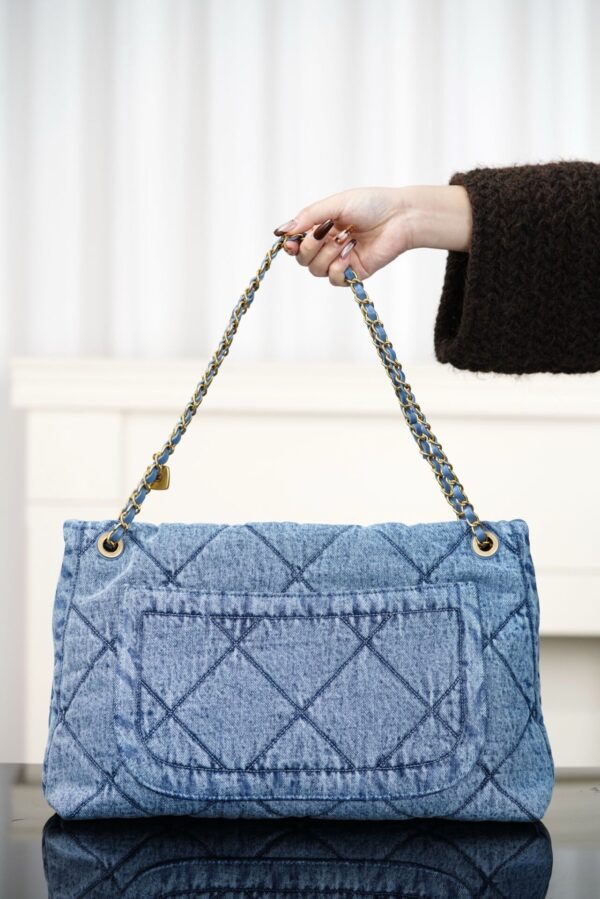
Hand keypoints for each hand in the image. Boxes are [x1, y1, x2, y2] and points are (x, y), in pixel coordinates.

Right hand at [273, 185, 471, 285]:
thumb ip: (308, 216)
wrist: (400, 216)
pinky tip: (351, 252)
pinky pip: (335, 279)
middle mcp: (328, 245)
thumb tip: (282, 231)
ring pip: (316, 270)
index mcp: (321, 227)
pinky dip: (339, 267)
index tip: (290, 242)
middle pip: (303, 259)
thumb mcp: (335, 204)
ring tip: (346, 238)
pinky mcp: (354, 273)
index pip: (296, 243)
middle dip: (309, 247)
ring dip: (327, 254)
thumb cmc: (371, 204)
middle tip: (325, 233)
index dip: (291, 245)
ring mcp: (340, 260)